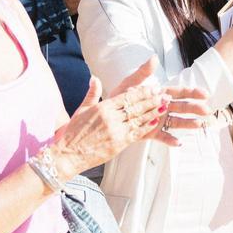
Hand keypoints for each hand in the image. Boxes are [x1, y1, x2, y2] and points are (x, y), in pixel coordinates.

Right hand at [50, 62, 168, 178]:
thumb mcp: (81, 110)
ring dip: (154, 112)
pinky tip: (156, 122)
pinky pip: (137, 133)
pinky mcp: (119, 144)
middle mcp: (111, 118)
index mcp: (102, 108)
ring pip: (139, 119)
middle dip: (152, 100)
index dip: (142, 92)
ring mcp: (116, 131)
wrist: (68, 155)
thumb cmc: (73, 133)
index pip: (127, 97)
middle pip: (136, 106)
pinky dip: (147, 127)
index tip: (152, 87)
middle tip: (164, 94)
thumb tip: (95, 78)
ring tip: (165, 106)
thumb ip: (92, 93)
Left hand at [107, 56, 210, 145]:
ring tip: (200, 125)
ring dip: (189, 123)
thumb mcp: (130, 82)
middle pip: (182, 107)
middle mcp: (163, 107)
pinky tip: (178, 143)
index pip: (180, 92)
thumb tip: (153, 58)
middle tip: (207, 110)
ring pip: (177, 122)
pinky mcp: (152, 133)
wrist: (108, 115)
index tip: (205, 94)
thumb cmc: (120, 97)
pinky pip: (163, 137)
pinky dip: (171, 140)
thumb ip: (143, 72)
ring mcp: (159, 120)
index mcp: (160, 94)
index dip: (193, 93)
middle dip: (195, 108)